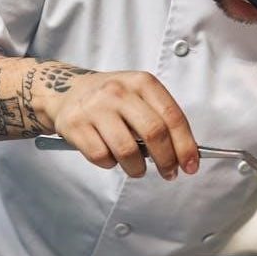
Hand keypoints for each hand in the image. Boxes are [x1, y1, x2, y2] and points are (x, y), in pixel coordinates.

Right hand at [43, 71, 199, 179]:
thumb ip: (160, 118)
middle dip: (167, 160)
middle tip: (168, 173)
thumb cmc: (111, 99)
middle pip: (154, 133)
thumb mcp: (138, 95)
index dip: (185, 145)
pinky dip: (110, 164)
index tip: (190, 165)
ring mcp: (95, 108)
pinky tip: (110, 156)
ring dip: (137, 168)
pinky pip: (102, 157)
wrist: (65, 91)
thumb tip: (184, 153)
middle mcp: (119, 92)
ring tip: (136, 168)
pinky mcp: (75, 125)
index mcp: (141, 82)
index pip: (172, 116)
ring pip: (127, 151)